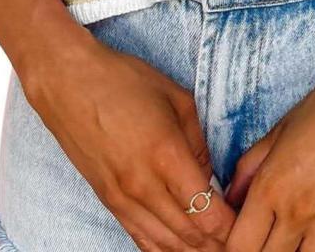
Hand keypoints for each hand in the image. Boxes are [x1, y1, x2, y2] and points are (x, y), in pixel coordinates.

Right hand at [21, 28, 235, 250]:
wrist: (67, 82)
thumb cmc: (123, 80)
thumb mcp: (177, 98)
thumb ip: (199, 141)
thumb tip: (211, 175)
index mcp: (166, 155)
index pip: (207, 213)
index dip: (232, 226)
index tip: (247, 221)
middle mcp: (143, 185)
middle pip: (190, 236)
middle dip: (218, 243)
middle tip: (239, 239)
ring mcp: (121, 198)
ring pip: (165, 244)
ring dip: (193, 250)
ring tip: (215, 247)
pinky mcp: (107, 201)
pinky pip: (140, 238)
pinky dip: (164, 249)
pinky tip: (181, 249)